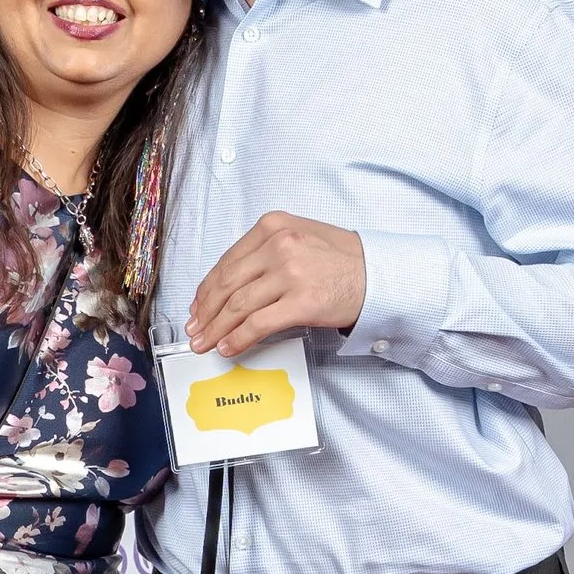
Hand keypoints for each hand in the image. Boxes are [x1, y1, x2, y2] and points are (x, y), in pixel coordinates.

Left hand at [186, 212, 365, 356]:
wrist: (379, 275)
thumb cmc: (342, 259)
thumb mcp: (300, 237)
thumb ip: (265, 252)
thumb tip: (230, 286)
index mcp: (273, 226)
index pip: (228, 262)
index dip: (206, 289)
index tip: (197, 307)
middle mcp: (279, 245)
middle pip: (228, 284)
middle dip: (206, 312)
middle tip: (195, 330)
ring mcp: (290, 272)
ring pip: (238, 305)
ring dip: (217, 328)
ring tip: (206, 344)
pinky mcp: (301, 301)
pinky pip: (258, 324)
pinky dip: (238, 338)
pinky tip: (229, 347)